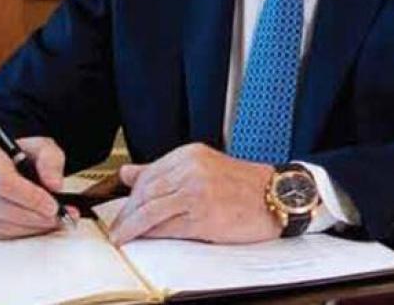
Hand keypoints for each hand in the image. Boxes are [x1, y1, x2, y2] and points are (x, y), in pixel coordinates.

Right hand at [0, 136, 77, 239]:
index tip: (53, 205)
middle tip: (59, 217)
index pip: (3, 182)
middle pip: (3, 209)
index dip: (30, 197)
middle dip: (36, 217)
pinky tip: (37, 225)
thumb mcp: (38, 148)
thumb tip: (55, 185)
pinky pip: (0, 237)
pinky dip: (23, 234)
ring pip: (3, 227)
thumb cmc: (15, 158)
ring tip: (53, 221)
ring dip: (32, 228)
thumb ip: (50, 160)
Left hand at [107, 143, 279, 244]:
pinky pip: (168, 227)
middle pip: (146, 192)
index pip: (148, 174)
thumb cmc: (244, 185)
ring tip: (122, 236)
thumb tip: (129, 174)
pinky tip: (143, 239)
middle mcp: (191, 170)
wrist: (276, 197)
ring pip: (152, 210)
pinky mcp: (203, 216)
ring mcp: (197, 193)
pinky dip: (151, 234)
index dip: (130, 194)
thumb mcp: (203, 166)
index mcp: (189, 155)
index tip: (121, 208)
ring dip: (132, 226)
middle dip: (127, 212)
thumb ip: (165, 170)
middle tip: (117, 226)